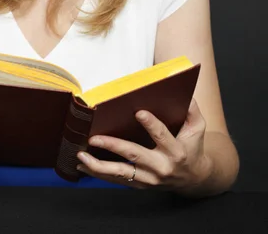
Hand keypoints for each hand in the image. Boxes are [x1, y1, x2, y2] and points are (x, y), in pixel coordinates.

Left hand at [75, 98, 212, 190]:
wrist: (193, 179)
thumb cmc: (192, 148)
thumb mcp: (197, 129)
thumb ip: (192, 111)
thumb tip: (186, 93)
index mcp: (176, 151)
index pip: (163, 136)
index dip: (151, 125)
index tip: (139, 112)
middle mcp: (161, 167)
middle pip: (134, 155)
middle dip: (113, 146)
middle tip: (94, 137)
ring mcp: (148, 178)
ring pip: (120, 173)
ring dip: (98, 165)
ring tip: (81, 155)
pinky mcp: (139, 184)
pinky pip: (116, 180)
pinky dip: (98, 174)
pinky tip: (82, 165)